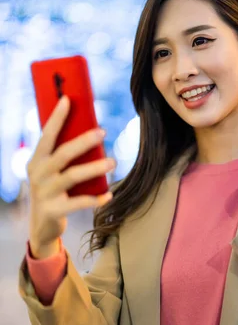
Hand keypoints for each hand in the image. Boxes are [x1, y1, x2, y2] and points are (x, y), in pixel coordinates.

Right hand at [27, 95, 115, 257]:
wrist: (42, 224)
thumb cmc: (53, 190)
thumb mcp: (52, 171)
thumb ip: (64, 155)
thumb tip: (92, 132)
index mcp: (37, 160)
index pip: (47, 135)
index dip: (57, 117)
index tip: (68, 99)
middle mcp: (38, 174)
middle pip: (63, 154)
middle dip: (83, 141)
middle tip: (103, 132)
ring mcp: (45, 193)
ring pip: (73, 176)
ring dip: (95, 168)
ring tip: (113, 162)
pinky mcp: (54, 210)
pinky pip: (79, 203)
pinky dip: (96, 199)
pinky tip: (109, 194)